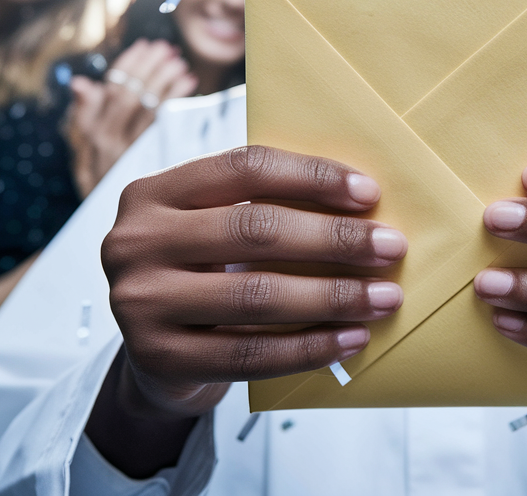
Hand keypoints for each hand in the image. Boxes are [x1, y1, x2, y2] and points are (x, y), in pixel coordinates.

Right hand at [66, 40, 196, 195]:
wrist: (115, 234)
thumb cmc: (102, 187)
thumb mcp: (86, 155)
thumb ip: (87, 117)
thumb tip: (81, 83)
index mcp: (94, 134)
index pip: (109, 90)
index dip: (127, 65)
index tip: (144, 44)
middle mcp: (109, 142)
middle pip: (128, 95)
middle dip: (148, 68)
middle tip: (166, 48)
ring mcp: (129, 154)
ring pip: (146, 108)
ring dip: (163, 79)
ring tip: (178, 61)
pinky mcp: (148, 164)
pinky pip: (162, 125)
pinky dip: (175, 99)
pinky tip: (189, 83)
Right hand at [89, 146, 406, 476]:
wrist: (152, 355)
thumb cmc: (201, 275)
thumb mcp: (211, 228)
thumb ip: (262, 209)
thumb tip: (362, 204)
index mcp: (154, 193)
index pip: (244, 168)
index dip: (311, 176)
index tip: (370, 193)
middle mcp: (136, 241)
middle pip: (254, 229)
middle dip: (334, 238)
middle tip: (390, 247)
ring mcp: (140, 302)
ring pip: (257, 295)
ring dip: (334, 296)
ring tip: (383, 297)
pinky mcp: (159, 358)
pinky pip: (250, 354)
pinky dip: (310, 347)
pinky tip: (351, 339)